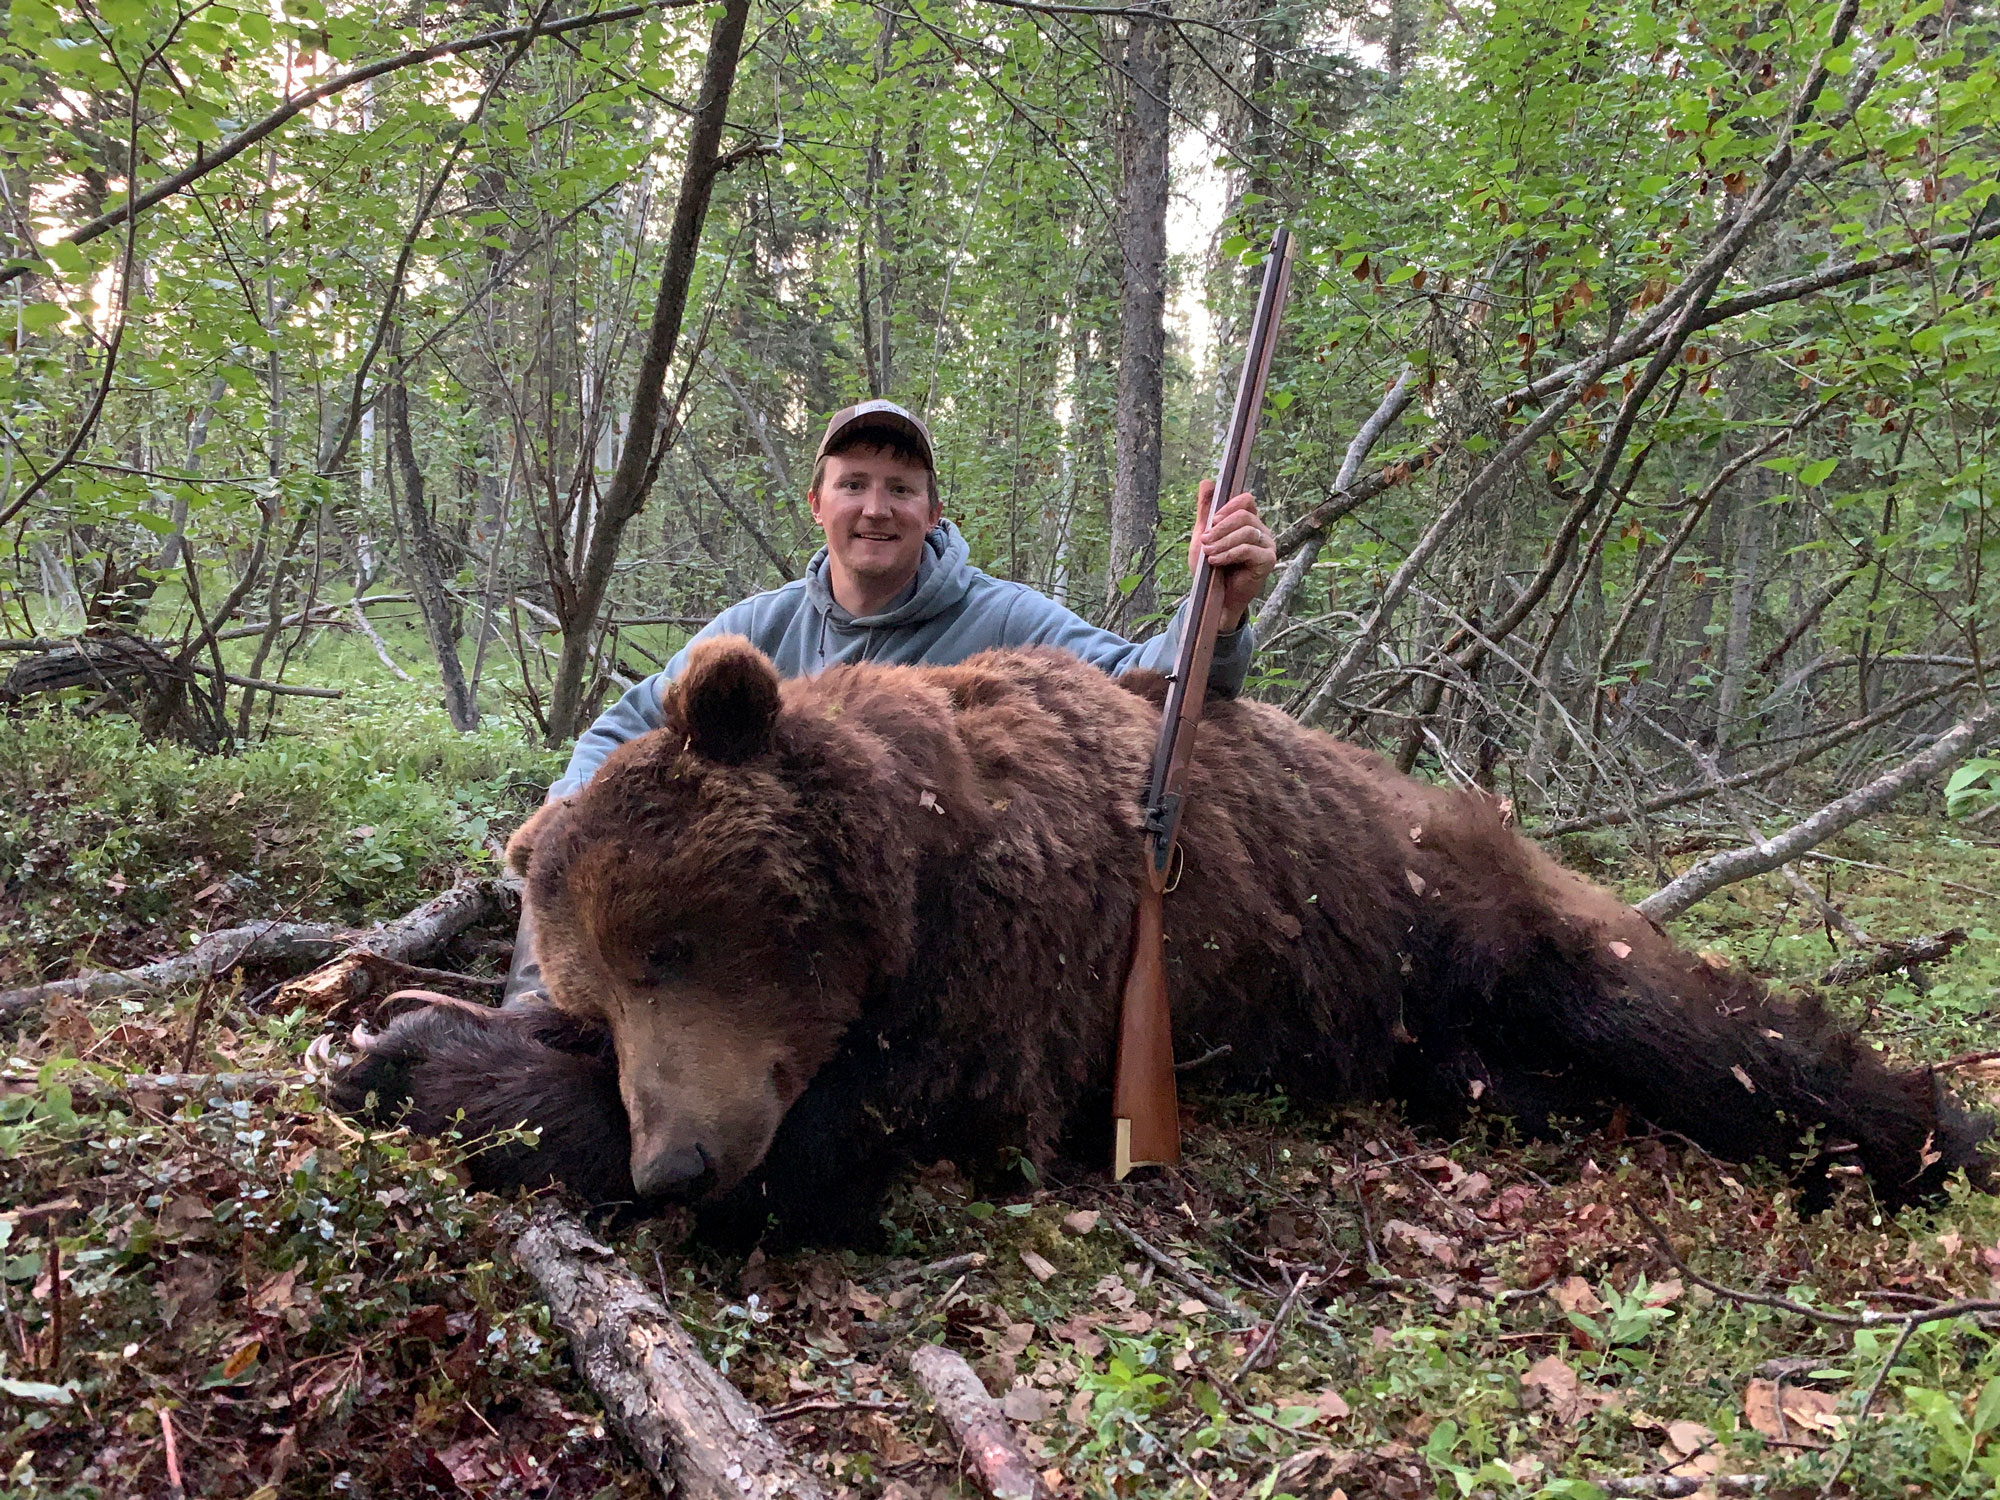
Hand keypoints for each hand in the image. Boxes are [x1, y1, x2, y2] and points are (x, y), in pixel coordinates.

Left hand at [1188, 479, 1275, 630]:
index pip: (1246, 500)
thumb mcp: (1203, 536)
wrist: (1214, 599)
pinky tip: (1216, 561)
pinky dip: (1229, 553)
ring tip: (1208, 554)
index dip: (1228, 507)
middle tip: (1205, 541)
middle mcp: (1261, 531)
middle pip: (1244, 515)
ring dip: (1222, 542)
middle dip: (1221, 528)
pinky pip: (1249, 549)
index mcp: (1248, 522)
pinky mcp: (1268, 561)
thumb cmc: (1210, 569)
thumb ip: (1206, 511)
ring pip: (1246, 531)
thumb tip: (1207, 481)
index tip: (1212, 521)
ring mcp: (1267, 545)